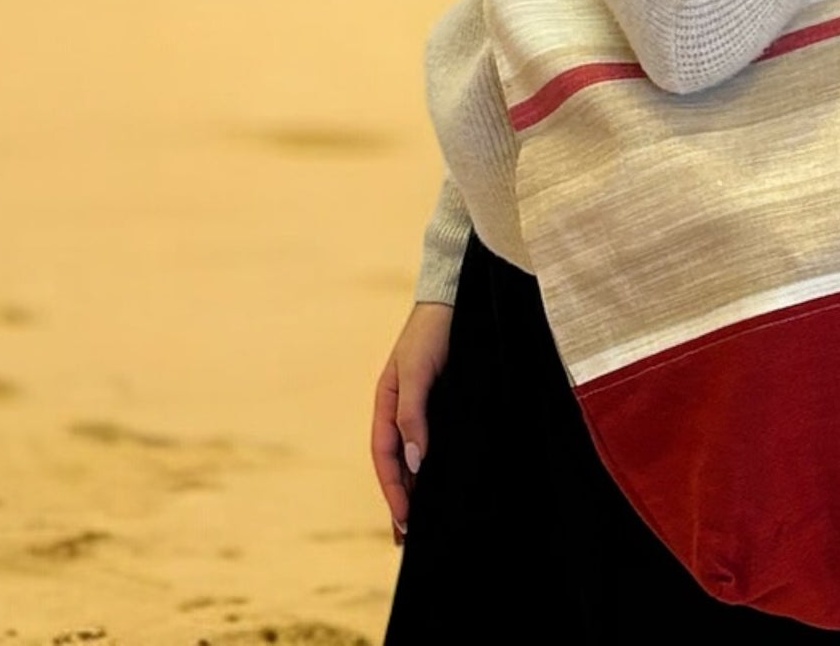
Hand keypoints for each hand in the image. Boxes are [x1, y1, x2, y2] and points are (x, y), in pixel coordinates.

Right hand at [371, 300, 452, 545]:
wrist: (456, 300)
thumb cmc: (431, 332)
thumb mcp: (417, 372)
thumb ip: (412, 414)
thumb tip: (413, 461)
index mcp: (386, 403)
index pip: (384, 456)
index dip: (392, 490)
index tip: (405, 521)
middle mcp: (402, 410)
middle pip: (397, 463)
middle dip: (401, 499)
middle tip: (409, 539)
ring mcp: (423, 408)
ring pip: (416, 457)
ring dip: (418, 488)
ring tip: (425, 523)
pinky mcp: (445, 405)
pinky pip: (435, 442)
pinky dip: (435, 467)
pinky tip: (445, 484)